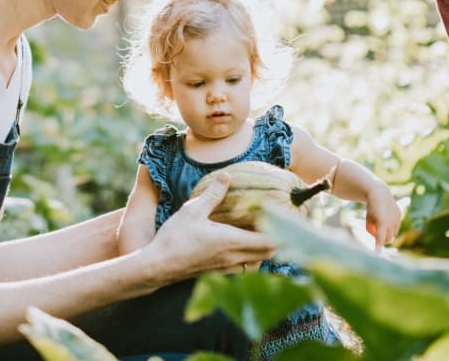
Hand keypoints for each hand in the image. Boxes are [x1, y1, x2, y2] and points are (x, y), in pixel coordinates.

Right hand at [148, 172, 275, 279]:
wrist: (157, 267)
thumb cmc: (174, 238)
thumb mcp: (192, 211)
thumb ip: (213, 194)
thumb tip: (228, 175)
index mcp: (232, 242)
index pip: (270, 241)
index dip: (284, 231)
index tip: (292, 218)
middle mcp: (234, 258)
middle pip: (269, 253)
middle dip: (280, 239)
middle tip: (282, 223)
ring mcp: (226, 268)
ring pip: (258, 262)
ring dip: (265, 250)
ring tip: (265, 232)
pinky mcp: (218, 273)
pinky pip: (244, 267)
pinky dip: (251, 258)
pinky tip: (242, 246)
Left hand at [364, 185, 402, 250]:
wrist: (379, 193)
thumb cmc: (371, 209)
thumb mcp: (368, 220)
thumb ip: (372, 230)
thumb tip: (379, 239)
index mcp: (381, 223)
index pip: (380, 238)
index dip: (378, 246)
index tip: (376, 253)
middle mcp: (391, 222)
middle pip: (388, 240)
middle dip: (382, 240)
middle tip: (375, 231)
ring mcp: (397, 219)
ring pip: (393, 234)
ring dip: (387, 234)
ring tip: (380, 223)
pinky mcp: (399, 216)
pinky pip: (396, 227)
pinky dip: (391, 227)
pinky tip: (386, 218)